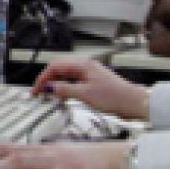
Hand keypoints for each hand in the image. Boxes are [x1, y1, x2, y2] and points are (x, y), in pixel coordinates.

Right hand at [32, 58, 149, 120]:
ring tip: (49, 96)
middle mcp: (86, 67)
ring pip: (67, 77)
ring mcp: (90, 75)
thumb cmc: (115, 97)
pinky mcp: (94, 83)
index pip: (55, 67)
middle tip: (39, 93)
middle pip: (60, 70)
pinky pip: (74, 83)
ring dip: (57, 85)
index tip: (36, 90)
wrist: (133, 103)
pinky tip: (64, 97)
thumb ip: (65, 90)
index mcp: (83, 65)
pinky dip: (66, 89)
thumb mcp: (85, 94)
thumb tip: (50, 87)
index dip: (43, 78)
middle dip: (48, 81)